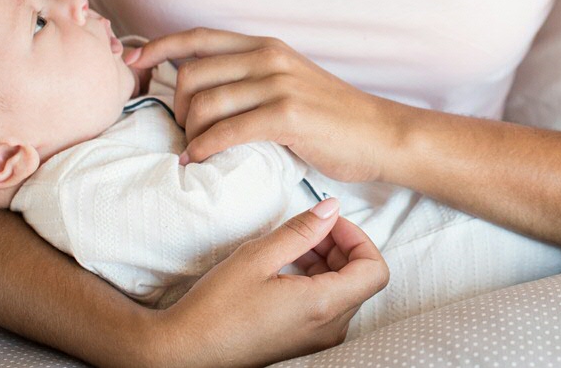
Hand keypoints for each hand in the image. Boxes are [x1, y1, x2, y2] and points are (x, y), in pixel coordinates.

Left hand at [125, 29, 406, 182]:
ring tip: (193, 150)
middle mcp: (269, 58)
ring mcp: (279, 84)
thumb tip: (202, 90)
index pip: (200, 38)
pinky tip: (198, 160)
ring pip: (204, 103)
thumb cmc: (332, 116)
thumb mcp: (290, 81)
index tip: (134, 62)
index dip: (160, 47)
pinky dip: (204, 147)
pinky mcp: (287, 115)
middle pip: (192, 74)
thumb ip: (251, 78)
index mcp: (267, 46)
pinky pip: (226, 130)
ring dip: (188, 133)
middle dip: (176, 107)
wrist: (380, 134)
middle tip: (183, 133)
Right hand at [143, 198, 388, 367]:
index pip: (375, 270)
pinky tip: (287, 267)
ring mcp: (318, 339)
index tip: (331, 222)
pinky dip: (317, 280)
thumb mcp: (258, 257)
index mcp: (323, 307)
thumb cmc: (216, 308)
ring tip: (293, 245)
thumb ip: (302, 231)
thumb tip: (332, 208)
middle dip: (342, 246)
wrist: (185, 352)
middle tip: (310, 228)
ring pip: (345, 291)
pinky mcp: (304, 342)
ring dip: (328, 262)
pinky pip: (328, 306)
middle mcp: (329, 328)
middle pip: (361, 279)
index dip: (359, 238)